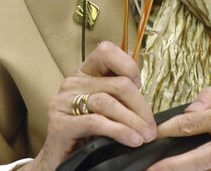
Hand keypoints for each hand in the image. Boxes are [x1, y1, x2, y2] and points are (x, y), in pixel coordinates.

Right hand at [27, 41, 156, 170]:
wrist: (61, 162)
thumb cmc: (87, 133)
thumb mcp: (106, 106)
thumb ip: (117, 85)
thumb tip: (133, 56)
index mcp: (84, 73)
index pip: (106, 51)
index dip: (128, 66)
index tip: (140, 87)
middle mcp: (72, 83)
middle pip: (117, 83)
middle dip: (141, 106)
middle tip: (151, 127)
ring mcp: (63, 102)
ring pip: (108, 102)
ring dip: (133, 121)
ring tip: (145, 136)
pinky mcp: (59, 124)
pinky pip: (95, 122)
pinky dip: (119, 131)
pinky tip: (132, 140)